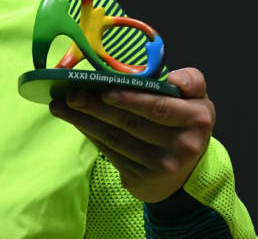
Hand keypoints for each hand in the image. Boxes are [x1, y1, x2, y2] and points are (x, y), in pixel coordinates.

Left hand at [49, 67, 214, 202]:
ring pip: (115, 138)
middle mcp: (182, 145)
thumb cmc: (184, 123)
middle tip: (71, 95)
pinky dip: (89, 134)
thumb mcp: (197, 100)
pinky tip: (74, 121)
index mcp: (197, 118)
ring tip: (60, 106)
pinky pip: (110, 151)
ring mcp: (161, 165)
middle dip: (96, 107)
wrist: (187, 172)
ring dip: (83, 120)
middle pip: (130, 123)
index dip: (130, 100)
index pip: (158, 107)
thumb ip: (191, 81)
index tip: (104, 91)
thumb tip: (175, 79)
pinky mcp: (141, 178)